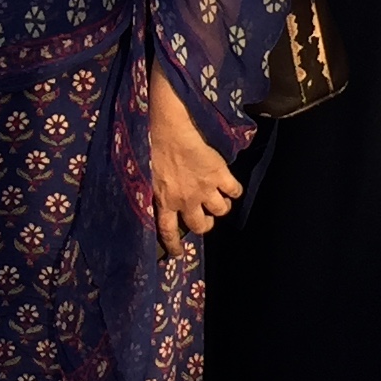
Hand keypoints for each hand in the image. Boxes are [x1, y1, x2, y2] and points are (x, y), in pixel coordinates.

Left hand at [148, 70, 241, 259]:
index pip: (167, 231)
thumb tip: (156, 193)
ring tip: (219, 197)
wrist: (170, 127)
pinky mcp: (219, 175)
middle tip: (205, 218)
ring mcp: (204, 189)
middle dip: (205, 224)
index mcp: (164, 200)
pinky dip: (234, 189)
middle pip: (201, 226)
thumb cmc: (151, 143)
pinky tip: (230, 183)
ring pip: (221, 211)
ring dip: (221, 207)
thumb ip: (154, 188)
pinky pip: (235, 191)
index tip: (179, 254)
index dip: (174, 245)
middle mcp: (185, 200)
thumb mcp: (145, 172)